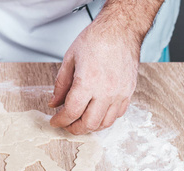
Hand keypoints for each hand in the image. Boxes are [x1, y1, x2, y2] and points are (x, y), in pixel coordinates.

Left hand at [49, 17, 139, 133]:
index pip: (72, 112)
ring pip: (105, 123)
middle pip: (89, 123)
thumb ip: (61, 85)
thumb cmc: (96, 39)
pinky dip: (105, 119)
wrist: (121, 28)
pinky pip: (118, 114)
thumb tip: (54, 103)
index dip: (60, 121)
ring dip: (90, 126)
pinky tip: (96, 113)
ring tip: (80, 121)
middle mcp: (106, 91)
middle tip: (66, 124)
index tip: (54, 121)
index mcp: (88, 82)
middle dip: (74, 128)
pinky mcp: (129, 92)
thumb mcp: (69, 59)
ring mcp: (120, 93)